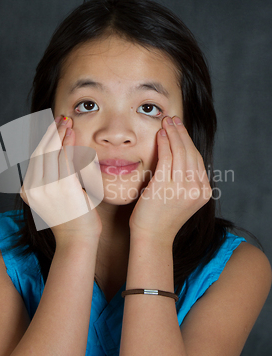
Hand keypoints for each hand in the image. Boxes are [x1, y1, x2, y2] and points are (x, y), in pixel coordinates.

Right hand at [20, 116, 101, 243]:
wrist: (77, 241)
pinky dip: (68, 144)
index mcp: (28, 190)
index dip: (44, 139)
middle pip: (41, 152)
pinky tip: (72, 134)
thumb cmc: (72, 218)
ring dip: (60, 134)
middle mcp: (33, 188)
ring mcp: (46, 188)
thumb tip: (61, 148)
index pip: (35, 158)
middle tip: (61, 118)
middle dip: (51, 132)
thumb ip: (55, 174)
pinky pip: (64, 160)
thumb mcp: (57, 194)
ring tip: (68, 122)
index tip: (53, 126)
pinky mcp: (63, 188)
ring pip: (52, 153)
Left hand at [129, 116, 211, 243]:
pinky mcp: (166, 187)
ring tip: (165, 123)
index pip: (197, 159)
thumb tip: (178, 154)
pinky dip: (164, 144)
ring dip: (172, 134)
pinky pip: (167, 159)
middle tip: (172, 119)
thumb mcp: (180, 196)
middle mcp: (197, 189)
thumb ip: (184, 179)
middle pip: (190, 153)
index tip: (180, 128)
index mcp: (204, 191)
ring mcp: (183, 189)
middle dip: (181, 133)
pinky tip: (160, 135)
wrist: (152, 236)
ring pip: (180, 153)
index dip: (188, 140)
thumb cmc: (161, 217)